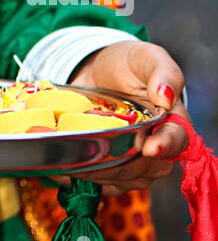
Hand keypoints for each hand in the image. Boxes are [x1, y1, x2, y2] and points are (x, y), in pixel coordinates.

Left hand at [61, 39, 188, 194]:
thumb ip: (163, 72)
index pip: (176, 140)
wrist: (96, 71)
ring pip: (122, 180)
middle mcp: (155, 146)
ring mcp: (131, 160)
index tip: (148, 148)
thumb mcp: (146, 57)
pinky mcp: (109, 166)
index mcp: (171, 121)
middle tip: (95, 153)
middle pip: (146, 168)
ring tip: (72, 160)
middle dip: (122, 165)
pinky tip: (63, 168)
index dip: (165, 146)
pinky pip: (100, 182)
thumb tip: (166, 96)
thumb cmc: (128, 64)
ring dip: (98, 173)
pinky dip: (81, 178)